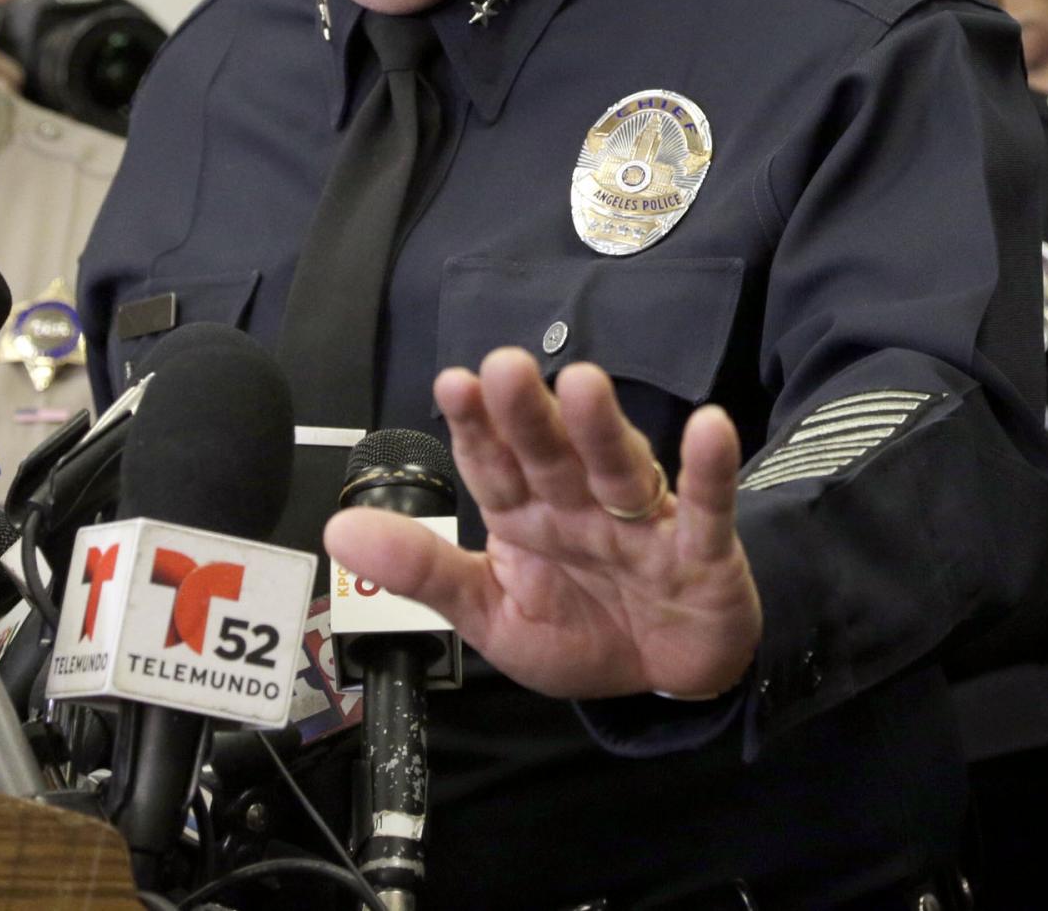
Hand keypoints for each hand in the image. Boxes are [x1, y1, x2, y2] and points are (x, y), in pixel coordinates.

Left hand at [322, 348, 761, 702]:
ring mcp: (642, 523)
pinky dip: (708, 472)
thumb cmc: (579, 632)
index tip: (453, 383)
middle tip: (506, 367)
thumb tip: (335, 531)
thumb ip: (423, 571)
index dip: (475, 426)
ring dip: (603, 430)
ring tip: (585, 386)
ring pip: (620, 469)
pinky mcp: (701, 551)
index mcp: (527, 515)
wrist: (665, 679)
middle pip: (552, 455)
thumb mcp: (490, 615)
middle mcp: (581, 505)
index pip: (493, 465)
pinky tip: (712, 428)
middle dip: (529, 414)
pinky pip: (705, 509)